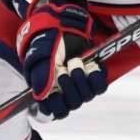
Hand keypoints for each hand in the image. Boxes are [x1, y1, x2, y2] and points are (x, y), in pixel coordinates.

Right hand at [16, 3, 107, 118]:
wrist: (62, 28)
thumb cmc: (47, 46)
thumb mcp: (39, 61)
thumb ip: (40, 79)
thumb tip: (42, 96)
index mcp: (52, 93)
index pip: (57, 112)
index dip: (57, 105)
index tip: (53, 92)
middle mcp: (68, 91)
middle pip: (73, 104)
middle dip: (68, 87)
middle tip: (62, 70)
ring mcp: (83, 84)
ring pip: (86, 96)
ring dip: (80, 79)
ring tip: (74, 62)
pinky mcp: (95, 75)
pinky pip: (100, 86)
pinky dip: (95, 76)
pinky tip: (89, 65)